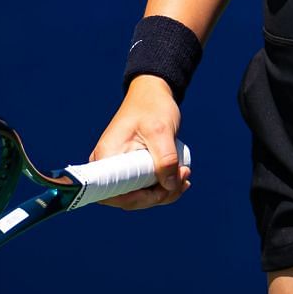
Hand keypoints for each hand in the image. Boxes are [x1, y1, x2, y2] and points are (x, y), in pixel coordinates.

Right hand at [87, 75, 190, 209]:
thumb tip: (169, 186)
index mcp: (107, 156)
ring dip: (165, 192)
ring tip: (185, 173)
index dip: (135, 200)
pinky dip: (164, 188)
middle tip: (183, 178)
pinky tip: (181, 178)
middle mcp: (107, 165)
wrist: (152, 94)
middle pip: (127, 199)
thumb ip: (165, 159)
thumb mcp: (161, 130)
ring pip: (139, 196)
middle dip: (157, 196)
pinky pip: (144, 188)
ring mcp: (119, 169)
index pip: (111, 193)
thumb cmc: (152, 106)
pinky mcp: (131, 169)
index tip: (160, 191)